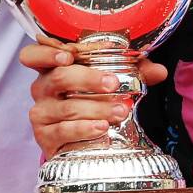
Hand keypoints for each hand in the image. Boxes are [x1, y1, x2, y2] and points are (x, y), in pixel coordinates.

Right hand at [19, 41, 169, 158]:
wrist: (81, 139)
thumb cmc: (92, 100)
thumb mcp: (111, 81)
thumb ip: (134, 72)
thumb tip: (159, 71)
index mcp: (53, 68)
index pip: (33, 55)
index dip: (46, 53)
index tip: (68, 56)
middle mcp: (42, 88)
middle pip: (59, 78)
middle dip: (88, 79)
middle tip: (113, 84)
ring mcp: (41, 113)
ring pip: (65, 107)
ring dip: (96, 108)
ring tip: (120, 111)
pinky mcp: (44, 137)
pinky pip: (62, 131)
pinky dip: (84, 129)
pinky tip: (101, 128)